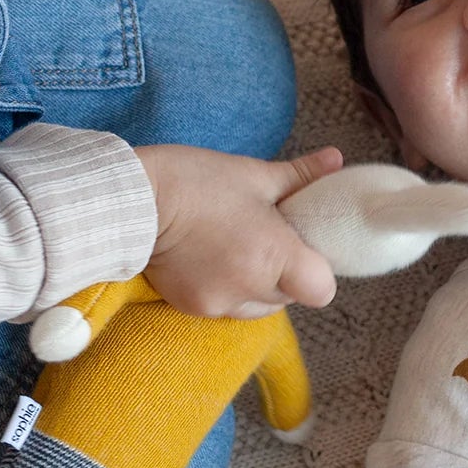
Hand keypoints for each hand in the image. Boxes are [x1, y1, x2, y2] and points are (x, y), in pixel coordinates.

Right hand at [133, 145, 343, 317]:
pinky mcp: (192, 308)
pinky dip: (225, 290)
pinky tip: (208, 259)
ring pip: (257, 307)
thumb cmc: (196, 181)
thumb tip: (336, 160)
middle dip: (285, 274)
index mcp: (274, 254)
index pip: (322, 289)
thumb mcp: (254, 174)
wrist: (132, 201)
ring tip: (235, 248)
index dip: (318, 270)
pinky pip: (225, 308)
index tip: (304, 248)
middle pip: (289, 297)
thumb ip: (301, 175)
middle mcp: (250, 287)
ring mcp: (219, 303)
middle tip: (265, 239)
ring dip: (256, 286)